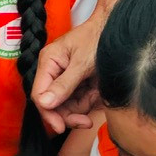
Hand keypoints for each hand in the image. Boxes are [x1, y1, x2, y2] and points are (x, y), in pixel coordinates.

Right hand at [32, 12, 105, 132]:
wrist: (116, 28)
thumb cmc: (97, 38)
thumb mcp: (82, 63)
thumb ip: (64, 84)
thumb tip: (44, 103)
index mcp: (49, 61)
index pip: (39, 94)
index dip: (48, 113)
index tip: (62, 127)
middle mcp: (54, 71)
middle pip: (52, 104)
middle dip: (69, 114)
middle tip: (85, 122)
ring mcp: (66, 77)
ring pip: (66, 105)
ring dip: (82, 108)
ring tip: (96, 98)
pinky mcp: (78, 82)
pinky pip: (79, 101)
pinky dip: (89, 102)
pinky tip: (97, 95)